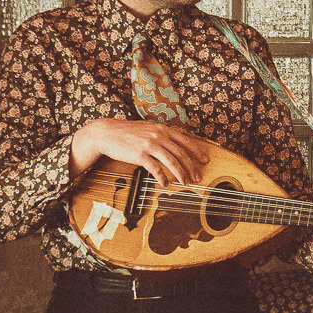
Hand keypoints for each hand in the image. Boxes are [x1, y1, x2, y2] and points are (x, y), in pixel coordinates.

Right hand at [73, 118, 207, 184]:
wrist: (107, 133)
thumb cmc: (127, 133)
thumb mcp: (148, 128)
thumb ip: (162, 134)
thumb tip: (176, 140)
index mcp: (162, 129)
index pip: (185, 141)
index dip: (197, 151)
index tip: (205, 160)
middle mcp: (158, 136)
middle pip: (181, 153)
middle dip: (192, 167)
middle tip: (197, 177)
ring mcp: (149, 145)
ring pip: (172, 162)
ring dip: (180, 174)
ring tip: (185, 183)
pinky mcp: (140, 155)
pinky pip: (156, 169)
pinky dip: (163, 178)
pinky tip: (165, 184)